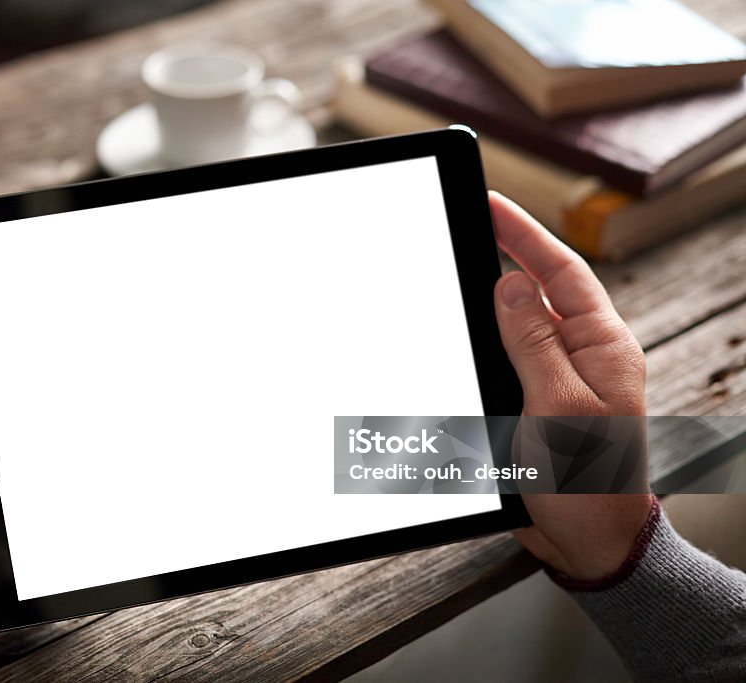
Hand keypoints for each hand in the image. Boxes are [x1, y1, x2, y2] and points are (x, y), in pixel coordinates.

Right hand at [490, 192, 652, 580]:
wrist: (586, 543)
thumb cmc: (586, 483)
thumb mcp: (558, 404)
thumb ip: (534, 341)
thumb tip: (513, 283)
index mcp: (604, 347)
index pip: (562, 272)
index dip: (524, 233)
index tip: (490, 204)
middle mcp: (584, 356)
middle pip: (539, 288)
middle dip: (504, 254)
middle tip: (467, 224)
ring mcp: (560, 378)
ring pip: (516, 323)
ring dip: (488, 302)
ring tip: (457, 275)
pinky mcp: (537, 402)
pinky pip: (506, 358)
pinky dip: (483, 343)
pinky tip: (464, 337)